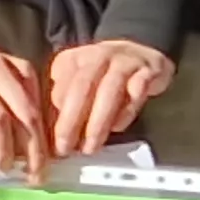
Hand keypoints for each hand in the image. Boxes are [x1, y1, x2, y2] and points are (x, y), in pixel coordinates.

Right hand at [0, 40, 49, 180]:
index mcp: (18, 68)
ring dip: (2, 146)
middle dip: (31, 149)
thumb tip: (33, 149)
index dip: (44, 141)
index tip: (45, 165)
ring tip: (3, 164)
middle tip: (32, 174)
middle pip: (22, 114)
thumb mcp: (2, 82)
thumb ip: (18, 106)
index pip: (37, 110)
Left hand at [45, 38, 176, 160]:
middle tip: (66, 147)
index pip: (59, 87)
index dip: (53, 116)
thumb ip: (64, 102)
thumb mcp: (75, 81)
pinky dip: (127, 110)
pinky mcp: (149, 70)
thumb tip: (51, 135)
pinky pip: (138, 90)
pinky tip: (117, 127)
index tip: (50, 141)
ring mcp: (124, 62)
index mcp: (71, 60)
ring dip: (98, 122)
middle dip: (71, 120)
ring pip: (109, 90)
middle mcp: (97, 56)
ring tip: (91, 146)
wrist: (140, 52)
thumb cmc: (101, 74)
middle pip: (81, 88)